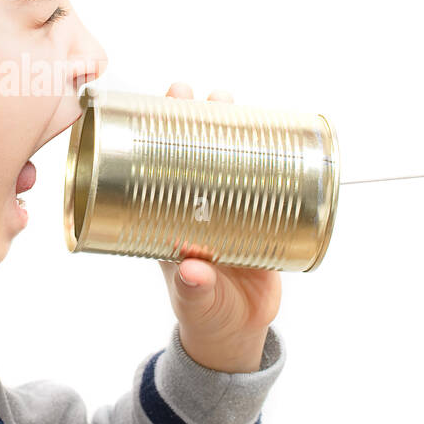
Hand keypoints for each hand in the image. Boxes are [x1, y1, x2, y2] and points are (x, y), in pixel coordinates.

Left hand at [158, 82, 282, 372]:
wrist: (236, 330)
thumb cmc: (206, 314)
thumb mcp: (199, 303)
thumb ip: (196, 290)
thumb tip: (193, 272)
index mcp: (165, 220)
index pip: (152, 169)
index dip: (150, 138)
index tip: (151, 112)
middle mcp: (191, 204)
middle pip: (186, 151)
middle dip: (188, 117)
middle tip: (193, 94)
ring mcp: (222, 205)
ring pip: (221, 154)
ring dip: (225, 124)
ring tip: (226, 98)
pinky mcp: (254, 212)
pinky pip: (256, 175)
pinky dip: (262, 151)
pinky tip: (273, 130)